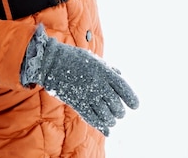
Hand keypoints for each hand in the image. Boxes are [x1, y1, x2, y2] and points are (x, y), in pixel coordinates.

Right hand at [22, 29, 138, 135]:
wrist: (52, 62)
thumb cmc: (75, 58)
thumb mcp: (95, 59)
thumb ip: (108, 69)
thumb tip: (120, 75)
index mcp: (104, 72)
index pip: (124, 88)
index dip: (131, 99)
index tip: (135, 106)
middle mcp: (98, 84)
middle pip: (116, 105)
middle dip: (119, 111)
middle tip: (118, 112)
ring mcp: (87, 95)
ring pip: (106, 115)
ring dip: (111, 120)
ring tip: (111, 119)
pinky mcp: (77, 103)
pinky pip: (92, 119)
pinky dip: (101, 125)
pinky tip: (106, 128)